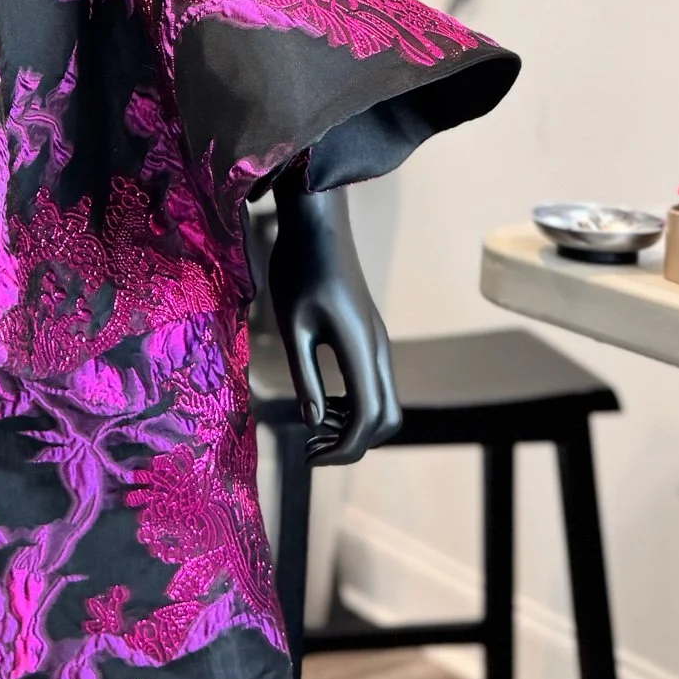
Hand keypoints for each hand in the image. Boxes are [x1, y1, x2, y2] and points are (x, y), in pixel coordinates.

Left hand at [267, 185, 401, 466]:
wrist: (319, 224)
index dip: (342, 449)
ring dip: (354, 424)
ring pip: (384, 403)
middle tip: (311, 444)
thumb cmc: (298, 267)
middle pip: (386, 420)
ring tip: (313, 424)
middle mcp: (378, 349)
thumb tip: (311, 422)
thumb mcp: (292, 326)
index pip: (366, 419)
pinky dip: (354, 404)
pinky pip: (375, 384)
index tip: (308, 455)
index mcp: (360, 348)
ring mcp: (378, 342)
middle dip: (353, 442)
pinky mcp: (370, 336)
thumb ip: (304, 375)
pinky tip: (321, 400)